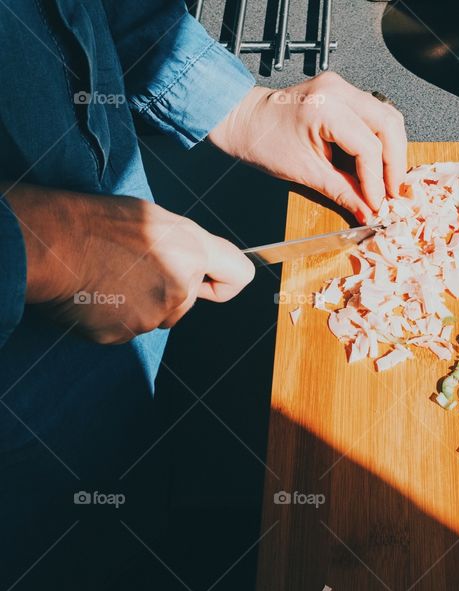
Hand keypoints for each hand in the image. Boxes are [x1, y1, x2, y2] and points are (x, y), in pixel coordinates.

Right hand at [6, 183, 253, 343]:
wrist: (49, 243)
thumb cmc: (96, 222)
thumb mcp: (155, 218)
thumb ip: (185, 245)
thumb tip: (198, 263)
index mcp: (192, 251)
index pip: (240, 275)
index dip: (225, 281)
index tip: (210, 282)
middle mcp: (180, 286)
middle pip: (188, 301)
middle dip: (166, 289)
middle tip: (131, 266)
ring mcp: (152, 314)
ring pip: (156, 316)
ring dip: (139, 303)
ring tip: (110, 276)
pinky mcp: (124, 334)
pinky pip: (127, 328)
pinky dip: (114, 316)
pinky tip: (97, 293)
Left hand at [208, 72, 406, 222]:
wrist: (242, 120)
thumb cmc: (262, 141)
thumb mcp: (304, 172)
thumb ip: (342, 191)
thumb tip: (367, 211)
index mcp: (326, 108)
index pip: (369, 147)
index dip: (377, 180)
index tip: (378, 204)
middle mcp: (339, 90)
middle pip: (389, 125)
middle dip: (395, 163)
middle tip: (393, 192)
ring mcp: (342, 87)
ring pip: (388, 117)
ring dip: (393, 150)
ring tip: (388, 179)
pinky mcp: (342, 92)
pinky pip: (375, 115)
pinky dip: (382, 140)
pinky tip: (378, 161)